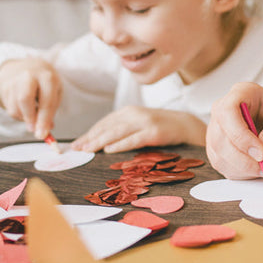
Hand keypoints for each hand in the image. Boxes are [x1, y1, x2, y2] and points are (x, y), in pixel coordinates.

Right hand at [0, 58, 62, 138]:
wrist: (27, 67)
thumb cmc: (45, 82)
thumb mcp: (54, 91)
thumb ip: (51, 110)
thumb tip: (45, 129)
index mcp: (47, 77)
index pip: (46, 101)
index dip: (44, 120)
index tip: (42, 134)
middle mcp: (29, 76)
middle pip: (25, 99)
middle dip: (29, 118)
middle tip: (34, 129)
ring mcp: (15, 81)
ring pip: (15, 107)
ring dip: (24, 118)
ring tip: (32, 115)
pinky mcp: (5, 87)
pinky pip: (10, 108)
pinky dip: (18, 114)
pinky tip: (24, 109)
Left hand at [71, 106, 205, 152]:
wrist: (185, 125)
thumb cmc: (159, 128)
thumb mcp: (139, 124)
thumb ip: (122, 130)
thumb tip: (100, 142)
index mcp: (128, 111)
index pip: (104, 123)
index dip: (89, 133)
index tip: (76, 144)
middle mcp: (134, 114)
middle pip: (108, 127)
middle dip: (90, 138)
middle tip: (76, 149)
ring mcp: (145, 122)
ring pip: (117, 132)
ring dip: (100, 141)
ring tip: (87, 150)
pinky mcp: (154, 132)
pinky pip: (134, 139)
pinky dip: (120, 144)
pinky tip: (109, 150)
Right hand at [205, 82, 262, 179]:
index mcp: (242, 92)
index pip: (227, 111)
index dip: (240, 135)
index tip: (261, 153)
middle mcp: (224, 109)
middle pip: (220, 138)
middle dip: (245, 159)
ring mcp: (217, 129)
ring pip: (220, 155)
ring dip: (245, 169)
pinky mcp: (218, 148)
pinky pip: (223, 166)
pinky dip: (242, 174)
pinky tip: (260, 169)